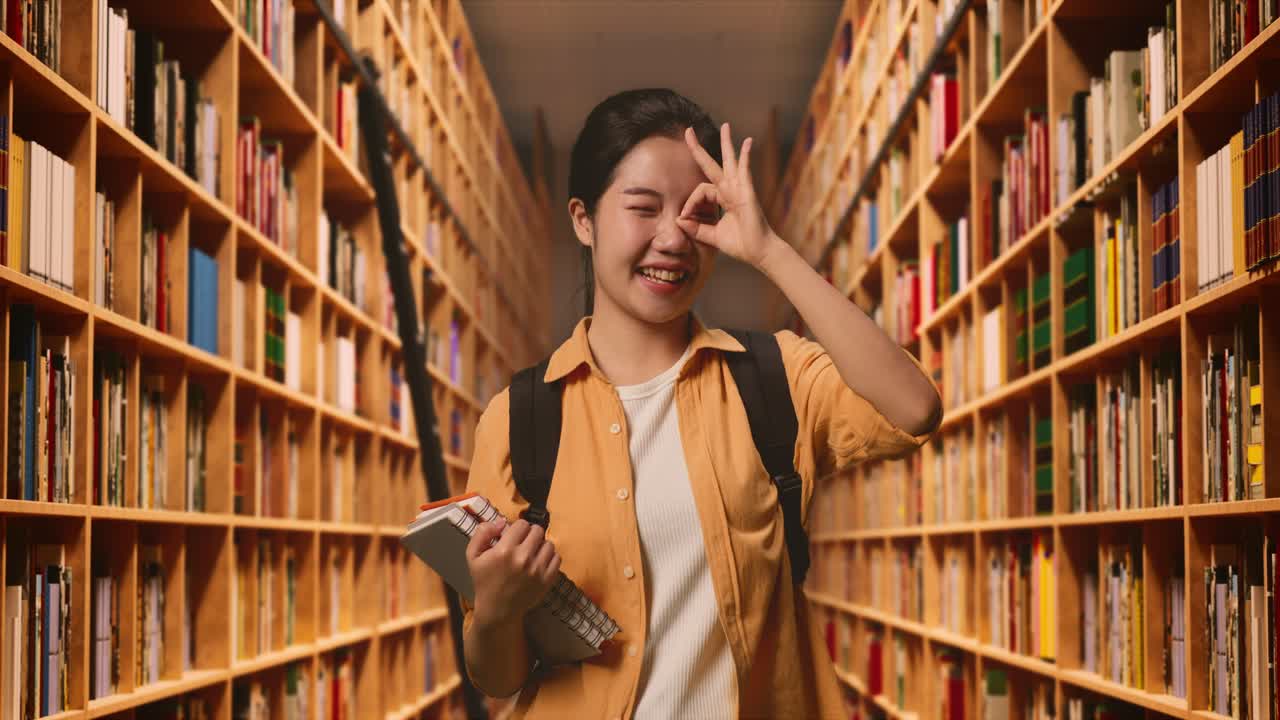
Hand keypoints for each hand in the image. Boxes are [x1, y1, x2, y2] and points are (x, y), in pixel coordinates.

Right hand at [466, 517, 560, 629]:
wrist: (497, 610)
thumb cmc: (484, 581)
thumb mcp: (473, 555)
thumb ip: (483, 533)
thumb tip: (501, 521)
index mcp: (504, 551)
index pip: (522, 524)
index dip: (517, 528)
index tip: (513, 537)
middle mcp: (523, 558)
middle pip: (537, 530)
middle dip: (529, 534)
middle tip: (522, 544)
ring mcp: (537, 570)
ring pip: (548, 543)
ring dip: (540, 546)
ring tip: (531, 553)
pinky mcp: (547, 580)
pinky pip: (557, 558)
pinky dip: (549, 557)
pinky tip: (539, 562)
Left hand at [678, 123, 782, 269]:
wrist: (759, 253)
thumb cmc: (740, 244)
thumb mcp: (712, 236)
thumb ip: (696, 228)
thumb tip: (679, 220)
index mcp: (723, 199)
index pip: (700, 191)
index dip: (689, 202)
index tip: (684, 217)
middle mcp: (731, 191)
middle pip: (713, 165)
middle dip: (699, 149)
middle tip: (688, 131)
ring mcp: (740, 190)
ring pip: (730, 162)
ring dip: (727, 143)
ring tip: (725, 126)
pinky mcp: (748, 193)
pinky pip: (746, 171)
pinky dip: (746, 157)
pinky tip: (748, 142)